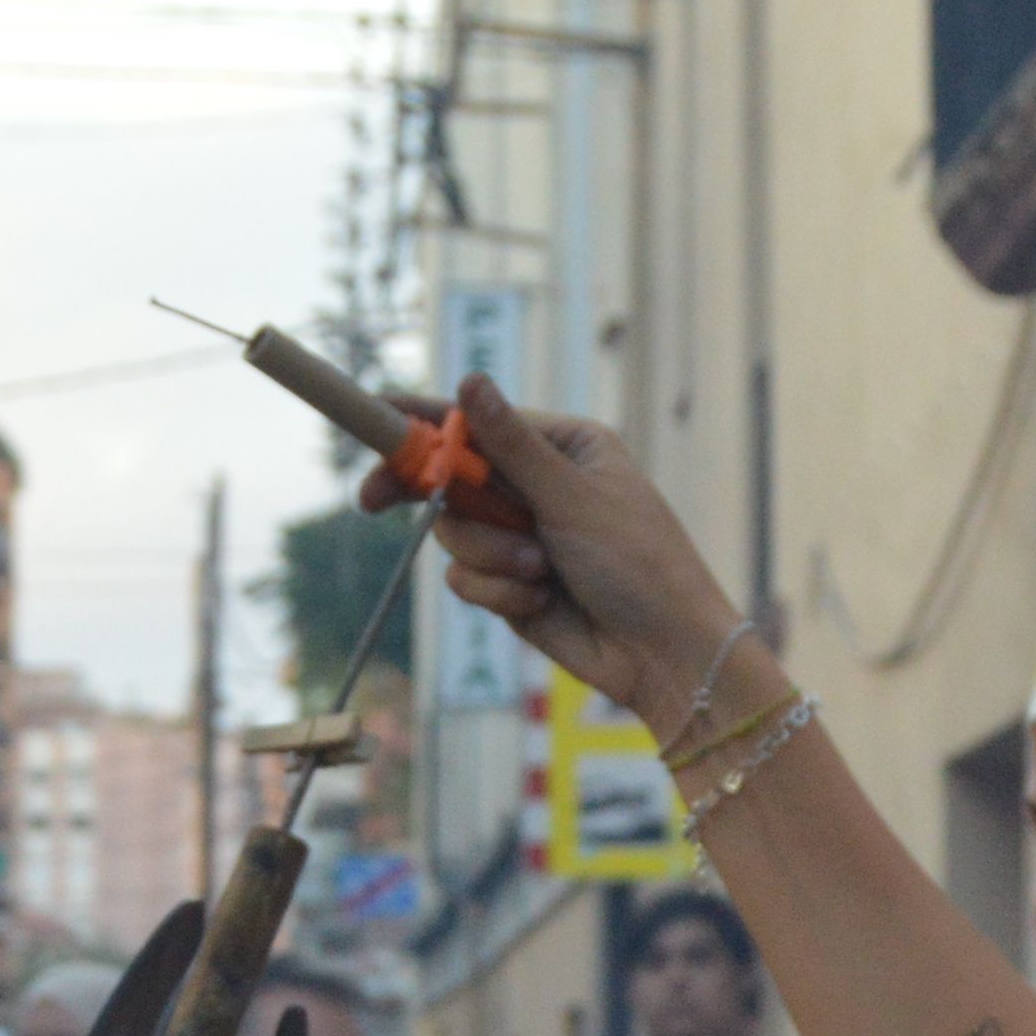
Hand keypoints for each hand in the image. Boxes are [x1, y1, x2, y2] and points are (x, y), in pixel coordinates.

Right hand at [367, 376, 746, 730]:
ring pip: (455, 534)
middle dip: (428, 494)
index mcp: (563, 447)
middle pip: (453, 477)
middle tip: (372, 499)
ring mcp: (521, 537)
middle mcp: (538, 487)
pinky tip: (542, 601)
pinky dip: (499, 591)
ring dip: (491, 556)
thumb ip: (511, 447)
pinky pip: (468, 579)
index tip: (376, 413)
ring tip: (541, 572)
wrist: (662, 652)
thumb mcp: (572, 496)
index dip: (424, 422)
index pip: (481, 425)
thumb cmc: (639, 562)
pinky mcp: (510, 585)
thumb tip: (469, 382)